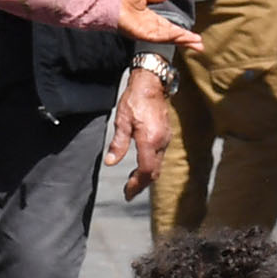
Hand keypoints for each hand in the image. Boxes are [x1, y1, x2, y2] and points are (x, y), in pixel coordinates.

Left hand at [107, 70, 176, 201]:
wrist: (152, 84)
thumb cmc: (135, 100)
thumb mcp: (121, 121)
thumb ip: (118, 144)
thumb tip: (111, 162)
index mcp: (149, 141)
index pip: (145, 171)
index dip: (136, 184)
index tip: (127, 193)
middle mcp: (161, 143)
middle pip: (153, 172)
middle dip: (141, 184)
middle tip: (129, 192)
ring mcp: (165, 139)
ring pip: (158, 165)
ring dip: (146, 175)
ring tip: (133, 181)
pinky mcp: (166, 135)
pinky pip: (159, 156)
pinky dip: (150, 166)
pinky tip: (141, 165)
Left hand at [115, 0, 204, 47]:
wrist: (106, 0)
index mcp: (150, 18)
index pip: (169, 27)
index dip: (182, 31)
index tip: (194, 36)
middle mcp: (149, 27)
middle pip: (172, 35)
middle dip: (186, 40)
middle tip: (200, 45)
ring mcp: (146, 32)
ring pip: (168, 38)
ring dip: (183, 40)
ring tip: (197, 43)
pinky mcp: (142, 34)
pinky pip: (160, 36)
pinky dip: (172, 36)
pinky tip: (183, 36)